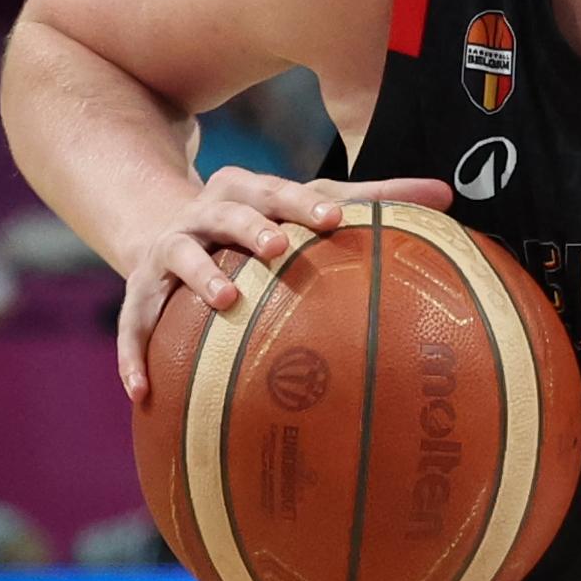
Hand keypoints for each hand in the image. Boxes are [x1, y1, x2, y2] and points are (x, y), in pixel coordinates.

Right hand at [118, 164, 452, 400]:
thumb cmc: (263, 223)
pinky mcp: (141, 290)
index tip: (334, 218)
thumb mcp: (307, 205)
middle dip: (252, 228)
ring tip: (224, 301)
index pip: (278, 190)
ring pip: (180, 258)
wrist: (165, 227)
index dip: (304, 203)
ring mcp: (169, 250)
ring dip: (201, 276)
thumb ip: (373, 199)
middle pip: (227, 213)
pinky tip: (143, 392)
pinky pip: (135, 323)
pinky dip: (133, 354)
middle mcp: (204, 213)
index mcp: (248, 189)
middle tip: (280, 248)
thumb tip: (446, 195)